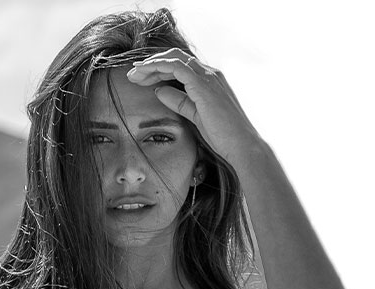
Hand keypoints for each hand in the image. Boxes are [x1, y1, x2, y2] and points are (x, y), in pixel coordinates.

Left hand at [125, 48, 266, 161]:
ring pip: (172, 58)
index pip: (181, 65)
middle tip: (133, 75)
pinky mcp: (202, 84)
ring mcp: (208, 77)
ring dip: (150, 65)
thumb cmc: (224, 135)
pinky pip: (174, 66)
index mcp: (211, 80)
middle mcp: (211, 74)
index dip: (159, 68)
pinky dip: (156, 67)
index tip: (141, 79)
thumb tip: (158, 90)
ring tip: (134, 75)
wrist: (242, 145)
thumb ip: (179, 101)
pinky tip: (144, 75)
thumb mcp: (196, 116)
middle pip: (175, 57)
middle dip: (151, 64)